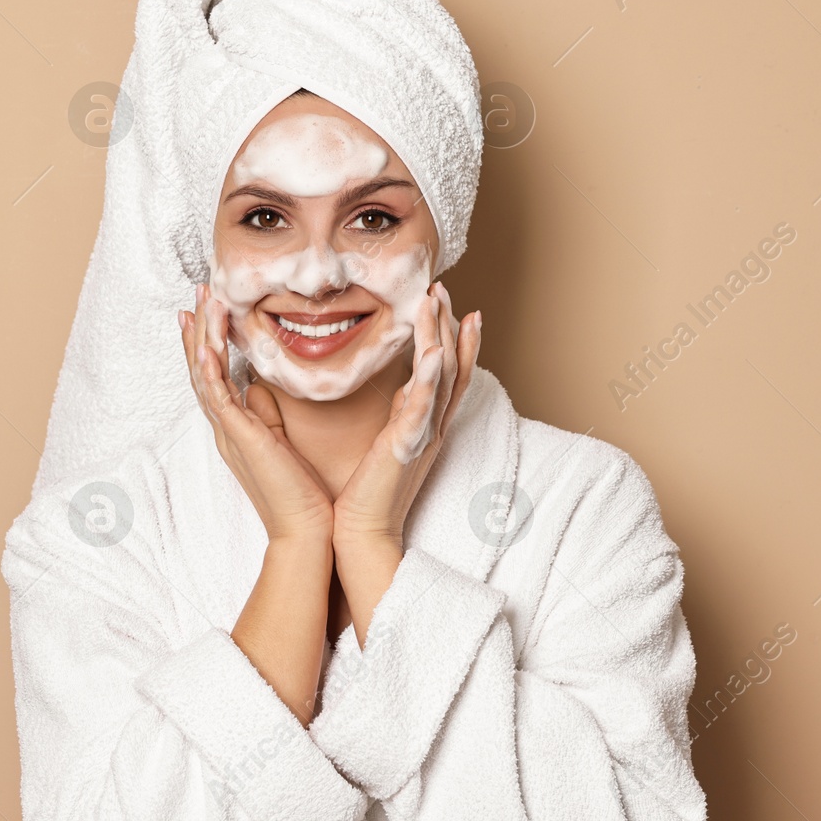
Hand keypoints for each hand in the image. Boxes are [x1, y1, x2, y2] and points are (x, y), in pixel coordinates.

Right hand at [178, 283, 334, 544]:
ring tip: (202, 301)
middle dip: (199, 328)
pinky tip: (206, 342)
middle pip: (202, 368)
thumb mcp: (282, 443)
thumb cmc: (302, 493)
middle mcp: (226, 427)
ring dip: (202, 336)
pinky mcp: (239, 439)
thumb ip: (267, 415)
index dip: (207, 341)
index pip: (215, 375)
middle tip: (199, 292)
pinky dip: (210, 367)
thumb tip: (261, 388)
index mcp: (236, 427)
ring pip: (204, 375)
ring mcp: (229, 432)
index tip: (205, 310)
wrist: (307, 531)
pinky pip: (217, 396)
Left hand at [332, 280, 480, 549]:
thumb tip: (400, 388)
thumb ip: (398, 414)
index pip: (448, 375)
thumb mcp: (388, 443)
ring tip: (438, 301)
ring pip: (440, 377)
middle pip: (450, 367)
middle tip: (443, 287)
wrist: (363, 533)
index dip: (457, 340)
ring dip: (441, 336)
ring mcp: (422, 434)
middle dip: (449, 324)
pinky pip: (423, 406)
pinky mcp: (406, 445)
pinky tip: (434, 351)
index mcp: (425, 425)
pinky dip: (430, 378)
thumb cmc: (366, 493)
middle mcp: (431, 426)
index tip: (457, 307)